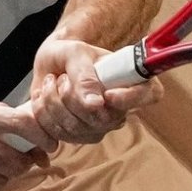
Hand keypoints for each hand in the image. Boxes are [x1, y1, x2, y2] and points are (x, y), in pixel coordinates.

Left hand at [31, 38, 163, 143]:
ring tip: (52, 83)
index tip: (108, 94)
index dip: (131, 98)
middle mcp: (119, 110)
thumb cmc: (70, 54)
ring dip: (51, 102)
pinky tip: (44, 98)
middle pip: (101, 119)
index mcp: (131, 81)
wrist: (51, 63)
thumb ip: (85, 75)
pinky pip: (55, 135)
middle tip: (63, 76)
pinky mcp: (76, 138)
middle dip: (70, 96)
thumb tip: (95, 104)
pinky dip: (41, 114)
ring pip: (73, 128)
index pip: (150, 94)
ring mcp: (99, 128)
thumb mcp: (76, 53)